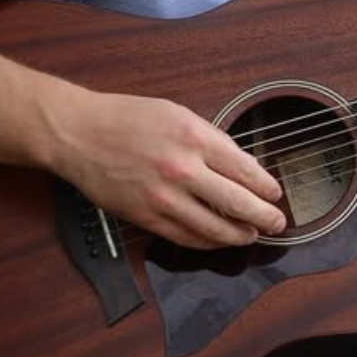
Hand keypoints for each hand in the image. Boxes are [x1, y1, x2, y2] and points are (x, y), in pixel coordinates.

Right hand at [50, 90, 284, 248]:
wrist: (79, 134)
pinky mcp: (146, 217)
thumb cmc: (126, 119)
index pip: (246, 170)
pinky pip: (185, 237)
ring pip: (214, 228)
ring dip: (239, 236)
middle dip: (264, 217)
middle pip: (238, 203)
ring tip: (251, 236)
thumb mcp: (178, 114)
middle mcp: (183, 169)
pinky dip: (207, 242)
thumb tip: (240, 164)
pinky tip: (218, 240)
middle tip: (277, 223)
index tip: (275, 194)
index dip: (266, 187)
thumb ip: (210, 139)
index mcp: (195, 138)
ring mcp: (164, 197)